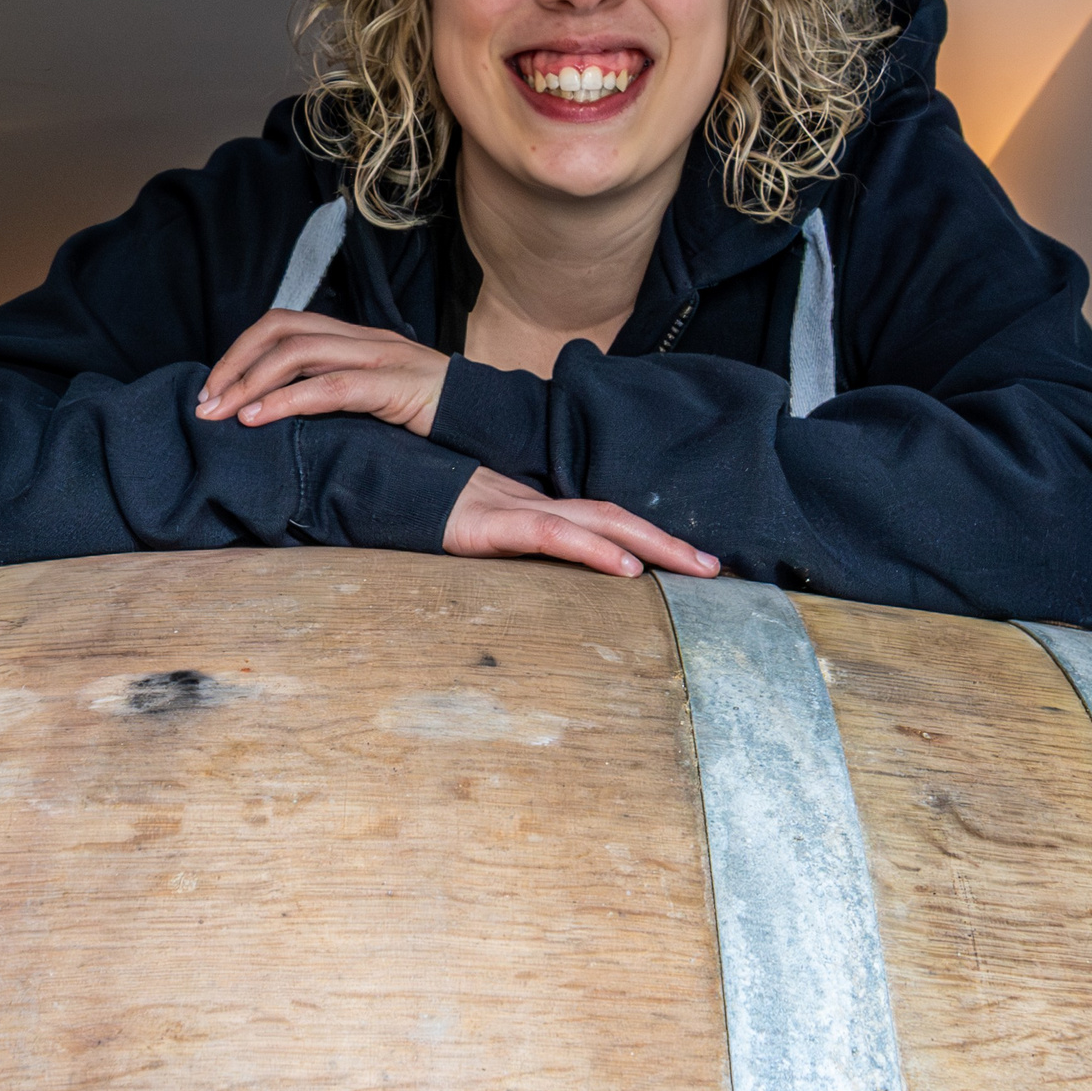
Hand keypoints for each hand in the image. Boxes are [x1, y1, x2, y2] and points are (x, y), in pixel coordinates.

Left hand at [197, 310, 451, 435]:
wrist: (492, 419)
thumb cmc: (431, 417)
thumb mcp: (376, 400)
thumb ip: (337, 394)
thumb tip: (283, 414)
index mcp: (356, 338)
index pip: (285, 324)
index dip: (241, 351)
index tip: (213, 389)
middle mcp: (364, 338)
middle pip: (281, 330)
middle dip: (235, 364)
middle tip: (204, 404)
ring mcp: (381, 357)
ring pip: (299, 352)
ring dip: (250, 383)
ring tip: (221, 414)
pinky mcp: (395, 385)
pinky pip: (331, 386)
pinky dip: (287, 400)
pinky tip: (259, 419)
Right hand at [443, 466, 719, 580]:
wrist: (374, 493)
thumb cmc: (419, 526)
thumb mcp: (471, 550)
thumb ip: (505, 564)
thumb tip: (538, 596)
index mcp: (534, 513)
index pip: (604, 521)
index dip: (648, 537)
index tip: (689, 563)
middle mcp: (534, 507)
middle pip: (616, 517)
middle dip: (669, 541)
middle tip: (716, 569)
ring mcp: (514, 512)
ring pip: (599, 521)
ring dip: (651, 543)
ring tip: (692, 567)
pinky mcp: (492, 526)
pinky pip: (552, 534)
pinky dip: (593, 550)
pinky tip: (625, 568)